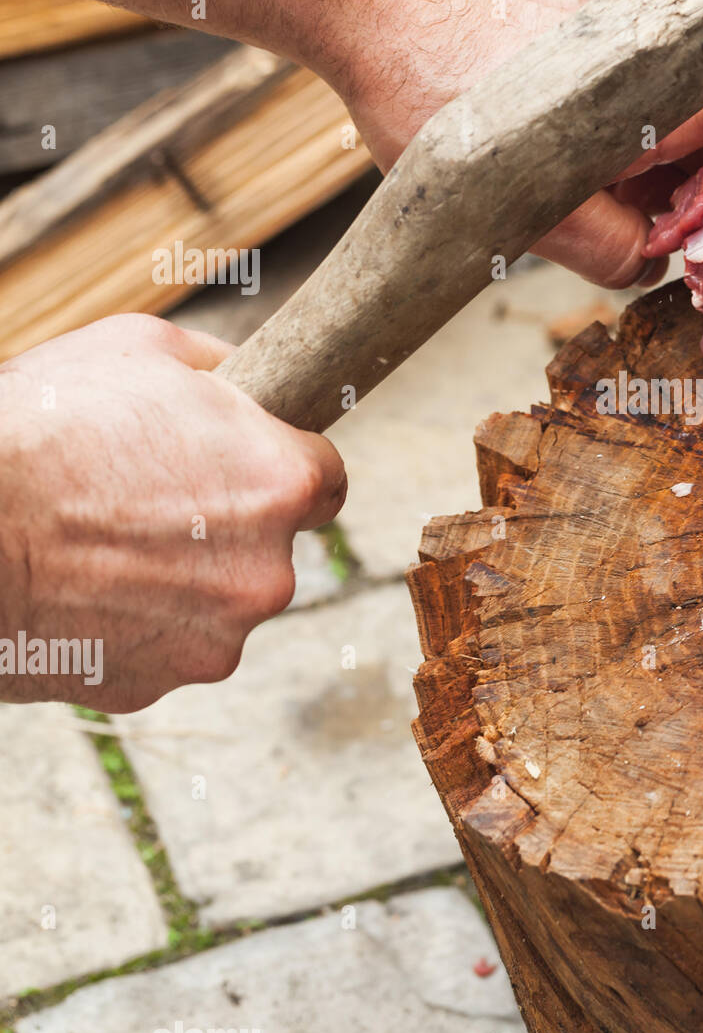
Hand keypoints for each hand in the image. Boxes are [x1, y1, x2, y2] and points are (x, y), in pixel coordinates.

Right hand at [0, 316, 345, 712]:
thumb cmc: (45, 426)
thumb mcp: (142, 350)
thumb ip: (220, 368)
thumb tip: (246, 377)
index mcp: (283, 484)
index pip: (327, 480)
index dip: (286, 465)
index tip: (253, 466)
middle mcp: (269, 571)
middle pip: (271, 546)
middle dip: (228, 525)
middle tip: (155, 500)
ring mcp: (216, 636)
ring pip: (219, 601)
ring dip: (184, 579)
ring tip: (107, 543)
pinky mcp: (159, 681)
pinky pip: (165, 645)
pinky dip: (135, 623)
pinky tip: (86, 588)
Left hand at [334, 0, 702, 289]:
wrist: (372, 14)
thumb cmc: (441, 90)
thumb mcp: (532, 208)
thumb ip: (604, 247)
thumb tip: (646, 264)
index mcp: (665, 84)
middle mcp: (654, 57)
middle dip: (696, 194)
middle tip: (646, 238)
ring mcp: (618, 52)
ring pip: (665, 128)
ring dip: (643, 180)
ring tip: (586, 208)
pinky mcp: (580, 55)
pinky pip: (620, 113)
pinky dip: (606, 154)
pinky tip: (558, 179)